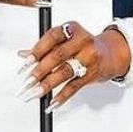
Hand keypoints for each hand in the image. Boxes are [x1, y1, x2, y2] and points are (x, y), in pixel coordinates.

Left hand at [16, 22, 130, 111]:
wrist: (109, 54)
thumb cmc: (82, 46)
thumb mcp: (64, 40)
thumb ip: (44, 47)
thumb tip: (23, 54)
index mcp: (72, 28)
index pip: (52, 37)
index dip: (37, 50)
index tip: (25, 63)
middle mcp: (82, 40)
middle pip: (57, 56)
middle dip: (39, 71)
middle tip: (26, 82)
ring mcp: (89, 57)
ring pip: (65, 72)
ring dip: (47, 85)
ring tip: (34, 93)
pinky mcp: (92, 73)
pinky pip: (75, 86)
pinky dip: (61, 96)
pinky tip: (52, 103)